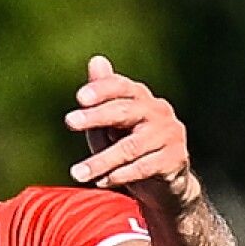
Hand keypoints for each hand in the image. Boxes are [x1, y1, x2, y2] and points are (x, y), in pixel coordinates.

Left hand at [65, 56, 198, 211]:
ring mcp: (169, 134)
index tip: (80, 97)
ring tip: (77, 173)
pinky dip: (120, 175)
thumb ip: (100, 103)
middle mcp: (158, 111)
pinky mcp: (175, 159)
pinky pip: (143, 167)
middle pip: (125, 111)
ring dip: (101, 160)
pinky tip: (102, 182)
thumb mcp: (111, 129)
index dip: (102, 89)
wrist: (166, 185)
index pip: (121, 87)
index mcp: (141, 98)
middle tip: (69, 121)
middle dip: (96, 116)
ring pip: (131, 147)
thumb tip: (95, 60)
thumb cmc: (132, 151)